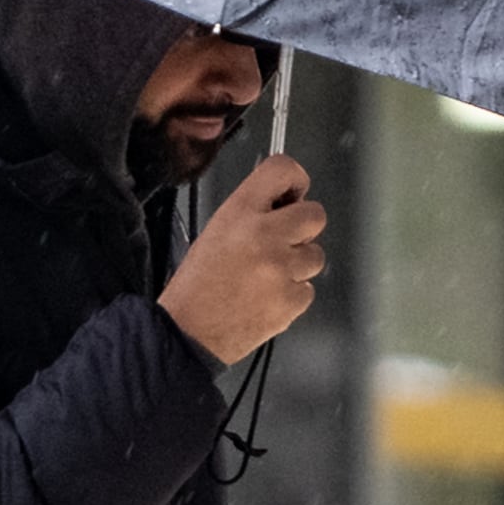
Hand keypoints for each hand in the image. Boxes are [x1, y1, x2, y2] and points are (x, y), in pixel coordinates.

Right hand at [159, 155, 325, 364]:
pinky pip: (308, 288)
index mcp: (239, 213)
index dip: (293, 180)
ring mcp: (282, 269)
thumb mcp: (215, 232)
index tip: (293, 192)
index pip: (283, 170)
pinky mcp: (292, 299)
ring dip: (297, 265)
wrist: (188, 333)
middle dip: (302, 228)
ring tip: (266, 277)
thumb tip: (285, 203)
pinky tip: (267, 297)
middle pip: (315, 214)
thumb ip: (251, 212)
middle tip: (280, 242)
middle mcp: (265, 235)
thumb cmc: (196, 287)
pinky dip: (292, 294)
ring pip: (315, 255)